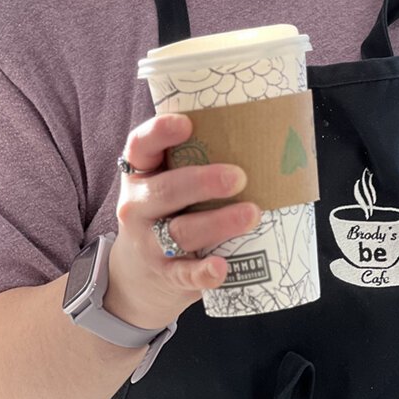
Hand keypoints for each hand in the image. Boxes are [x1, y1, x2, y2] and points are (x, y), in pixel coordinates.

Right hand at [104, 113, 260, 328]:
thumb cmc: (167, 213)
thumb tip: (260, 132)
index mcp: (140, 174)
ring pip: (181, 231)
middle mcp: (138, 206)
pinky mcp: (165, 275)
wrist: (137, 275)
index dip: (159, 132)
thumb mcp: (166, 183)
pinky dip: (203, 272)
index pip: (141, 146)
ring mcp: (148, 243)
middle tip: (239, 177)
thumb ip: (194, 162)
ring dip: (218, 222)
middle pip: (166, 190)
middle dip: (202, 182)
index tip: (186, 123)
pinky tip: (221, 267)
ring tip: (252, 214)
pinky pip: (184, 274)